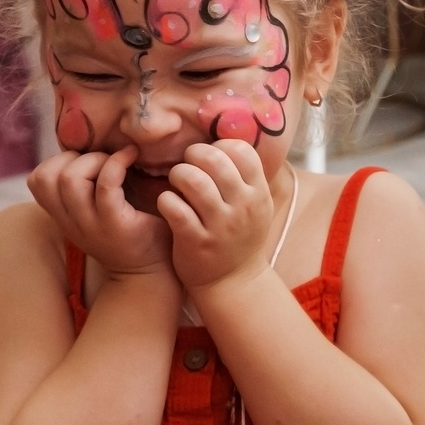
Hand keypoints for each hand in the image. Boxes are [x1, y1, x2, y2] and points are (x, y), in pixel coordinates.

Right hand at [28, 147, 171, 277]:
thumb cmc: (131, 232)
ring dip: (95, 159)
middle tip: (104, 160)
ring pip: (70, 179)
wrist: (152, 272)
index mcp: (64, 217)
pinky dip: (117, 163)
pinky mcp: (115, 224)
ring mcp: (91, 224)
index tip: (87, 162)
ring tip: (117, 161)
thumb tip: (87, 142)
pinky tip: (132, 156)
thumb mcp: (97, 211)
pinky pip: (105, 184)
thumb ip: (85, 187)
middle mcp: (71, 222)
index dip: (58, 161)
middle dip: (76, 157)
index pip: (37, 180)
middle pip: (48, 176)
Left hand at [158, 140, 279, 291]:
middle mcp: (242, 208)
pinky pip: (174, 208)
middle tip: (187, 165)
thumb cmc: (240, 237)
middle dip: (194, 155)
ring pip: (193, 180)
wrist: (234, 283)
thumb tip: (226, 141)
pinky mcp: (196, 241)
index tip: (210, 157)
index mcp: (258, 194)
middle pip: (215, 160)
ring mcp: (220, 226)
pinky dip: (166, 200)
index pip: (242, 151)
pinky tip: (168, 204)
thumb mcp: (256, 206)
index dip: (220, 147)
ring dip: (178, 174)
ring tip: (176, 182)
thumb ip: (245, 177)